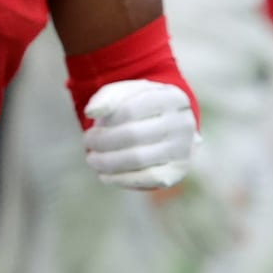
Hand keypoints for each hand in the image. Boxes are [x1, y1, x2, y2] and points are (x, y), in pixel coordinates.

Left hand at [81, 80, 197, 189]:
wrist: (166, 125)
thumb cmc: (140, 106)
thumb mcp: (125, 93)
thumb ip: (106, 97)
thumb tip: (90, 112)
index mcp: (172, 97)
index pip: (129, 110)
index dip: (105, 121)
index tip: (90, 125)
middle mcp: (184, 123)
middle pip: (132, 135)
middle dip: (102, 142)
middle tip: (87, 143)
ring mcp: (184, 148)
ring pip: (137, 159)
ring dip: (107, 162)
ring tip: (92, 159)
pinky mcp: (178, 170)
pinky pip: (148, 179)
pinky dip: (121, 179)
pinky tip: (104, 176)